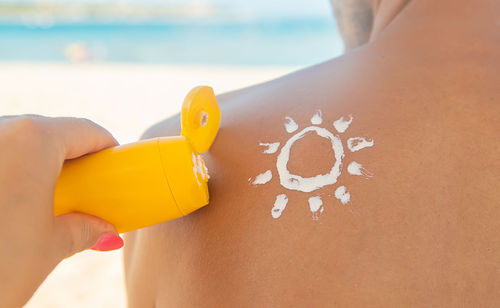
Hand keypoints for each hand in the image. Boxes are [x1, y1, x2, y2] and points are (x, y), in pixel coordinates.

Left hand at [0, 115, 122, 306]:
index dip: (108, 149)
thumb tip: (106, 232)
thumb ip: (85, 230)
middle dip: (72, 161)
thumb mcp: (50, 247)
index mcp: (33, 141)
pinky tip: (7, 206)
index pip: (87, 130)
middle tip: (84, 193)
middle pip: (50, 134)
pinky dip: (7, 174)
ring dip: (36, 167)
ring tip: (43, 205)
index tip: (115, 169)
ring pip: (16, 144)